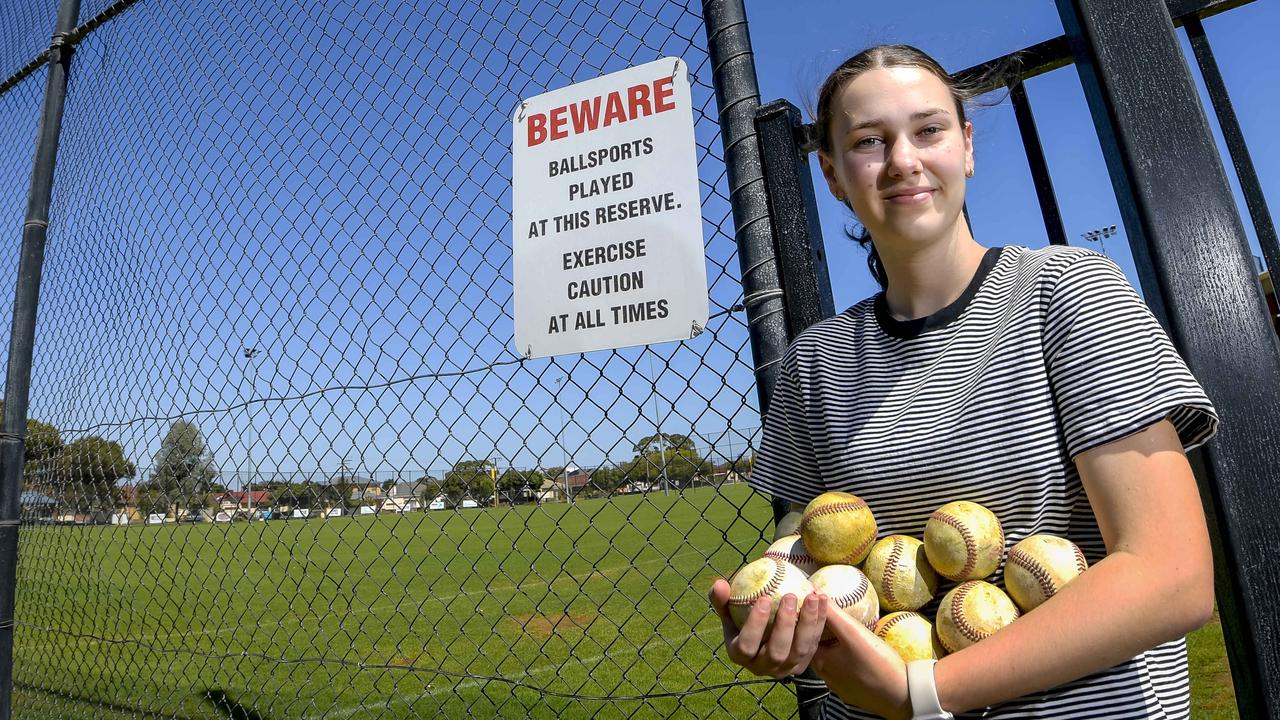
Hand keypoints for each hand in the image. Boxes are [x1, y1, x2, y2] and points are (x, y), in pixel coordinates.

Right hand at [707, 578, 827, 677]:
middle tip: (790, 596)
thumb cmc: (742, 616)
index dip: (755, 626)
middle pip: (776, 652)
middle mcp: (762, 667)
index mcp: (740, 655)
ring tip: (812, 597)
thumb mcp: (729, 608)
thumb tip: (719, 585)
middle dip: (785, 625)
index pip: (746, 646)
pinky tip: (823, 599)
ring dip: (807, 623)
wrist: (765, 632)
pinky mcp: (803, 664)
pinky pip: (814, 644)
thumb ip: (722, 598)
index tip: (763, 599)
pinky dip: (820, 622)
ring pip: (800, 651)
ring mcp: (785, 668)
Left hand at [810, 604, 910, 719]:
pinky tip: (856, 655)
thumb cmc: (876, 663)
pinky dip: (846, 661)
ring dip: (835, 648)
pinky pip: (846, 673)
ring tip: (843, 633)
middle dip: (822, 634)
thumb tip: (814, 593)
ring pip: (832, 662)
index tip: (814, 607)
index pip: (806, 637)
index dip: (809, 621)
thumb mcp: (853, 633)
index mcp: (820, 663)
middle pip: (818, 650)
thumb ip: (833, 613)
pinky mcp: (856, 693)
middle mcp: (826, 678)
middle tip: (831, 617)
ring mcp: (841, 687)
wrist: (903, 696)